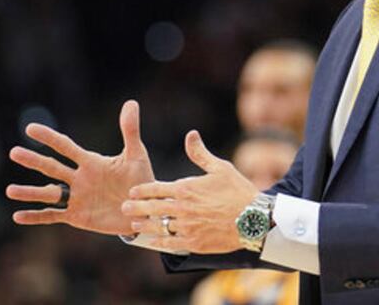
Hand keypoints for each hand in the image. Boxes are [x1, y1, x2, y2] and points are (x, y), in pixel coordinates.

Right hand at [6, 100, 154, 235]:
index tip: (30, 128)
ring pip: (48, 193)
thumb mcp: (136, 155)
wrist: (144, 209)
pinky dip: (36, 216)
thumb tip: (131, 102)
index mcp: (91, 162)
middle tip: (14, 152)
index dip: (49, 137)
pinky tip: (17, 216)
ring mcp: (76, 198)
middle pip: (52, 167)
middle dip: (34, 160)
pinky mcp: (77, 216)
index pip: (65, 146)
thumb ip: (130, 130)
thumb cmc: (140, 179)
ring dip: (30, 192)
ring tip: (9, 190)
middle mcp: (79, 178)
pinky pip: (53, 216)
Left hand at [122, 130, 258, 252]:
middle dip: (136, 207)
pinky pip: (170, 244)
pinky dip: (159, 242)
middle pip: (152, 208)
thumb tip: (191, 134)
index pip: (156, 189)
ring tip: (135, 224)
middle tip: (124, 208)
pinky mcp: (194, 242)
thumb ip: (200, 153)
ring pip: (158, 227)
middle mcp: (183, 208)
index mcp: (186, 188)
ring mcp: (187, 227)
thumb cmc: (238, 191)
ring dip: (144, 225)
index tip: (132, 191)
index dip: (142, 190)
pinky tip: (153, 241)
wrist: (254, 219)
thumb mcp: (220, 168)